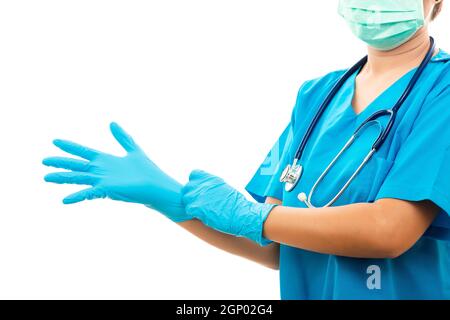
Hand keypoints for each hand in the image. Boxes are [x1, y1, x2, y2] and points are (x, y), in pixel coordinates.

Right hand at [43, 122, 190, 222]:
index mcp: (105, 160)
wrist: (157, 186)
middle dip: (60, 162)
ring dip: (62, 178)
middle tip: (44, 161)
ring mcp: (102, 181)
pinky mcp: (107, 191)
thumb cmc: (147, 171)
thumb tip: (112, 123)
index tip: (55, 141)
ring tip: (46, 177)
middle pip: (76, 165)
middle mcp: (101, 171)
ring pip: (78, 178)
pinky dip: (77, 196)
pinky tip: (64, 200)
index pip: (83, 151)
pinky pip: (89, 194)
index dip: (70, 146)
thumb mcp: (133, 149)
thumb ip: (122, 137)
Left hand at [182, 170, 275, 245]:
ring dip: (192, 205)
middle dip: (192, 195)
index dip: (195, 183)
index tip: (200, 190)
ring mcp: (197, 195)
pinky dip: (194, 214)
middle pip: (187, 188)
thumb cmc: (236, 204)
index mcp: (209, 178)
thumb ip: (211, 186)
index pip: (193, 175)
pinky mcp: (195, 207)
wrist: (241, 214)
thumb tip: (204, 190)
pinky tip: (203, 216)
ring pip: (185, 199)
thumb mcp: (223, 187)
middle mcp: (202, 184)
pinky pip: (187, 209)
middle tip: (202, 203)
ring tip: (203, 210)